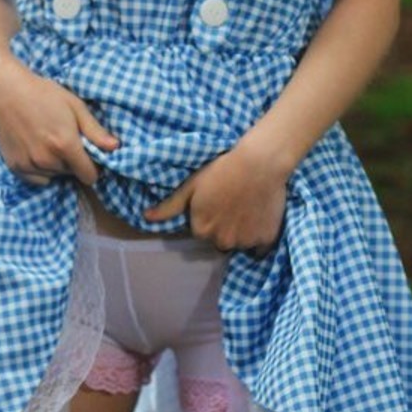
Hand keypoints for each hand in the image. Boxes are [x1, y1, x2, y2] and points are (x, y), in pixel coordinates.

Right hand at [0, 56, 118, 185]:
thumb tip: (115, 147)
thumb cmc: (44, 94)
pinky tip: (35, 149)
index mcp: (65, 144)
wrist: (7, 91)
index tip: (88, 156)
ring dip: (55, 164)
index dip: (93, 167)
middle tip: (63, 139)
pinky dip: (39, 169)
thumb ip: (95, 131)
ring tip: (47, 141)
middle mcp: (47, 159)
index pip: (89, 175)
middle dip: (72, 161)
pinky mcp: (15, 166)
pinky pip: (37, 178)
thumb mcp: (75, 106)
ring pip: (54, 175)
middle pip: (71, 174)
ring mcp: (30, 164)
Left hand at [143, 140, 287, 254]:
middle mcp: (221, 241)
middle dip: (224, 228)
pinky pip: (260, 247)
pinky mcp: (265, 239)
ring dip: (242, 232)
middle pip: (221, 240)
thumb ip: (169, 206)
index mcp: (201, 230)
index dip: (209, 217)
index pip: (202, 232)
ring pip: (240, 243)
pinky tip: (260, 218)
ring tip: (248, 208)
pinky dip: (260, 236)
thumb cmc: (222, 170)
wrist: (259, 163)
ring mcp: (244, 242)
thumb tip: (146, 217)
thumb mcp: (191, 185)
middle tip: (233, 204)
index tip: (216, 202)